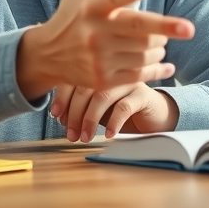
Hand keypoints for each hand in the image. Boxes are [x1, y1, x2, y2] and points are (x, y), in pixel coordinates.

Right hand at [16, 0, 194, 98]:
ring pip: (144, 51)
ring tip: (160, 39)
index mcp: (91, 6)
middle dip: (165, 28)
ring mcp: (100, 59)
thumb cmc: (71, 14)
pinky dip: (158, 68)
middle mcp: (95, 33)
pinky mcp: (105, 79)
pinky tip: (166, 63)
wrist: (47, 57)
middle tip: (189, 28)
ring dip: (160, 45)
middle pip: (137, 29)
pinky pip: (140, 74)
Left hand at [49, 82, 178, 141]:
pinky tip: (108, 135)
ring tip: (86, 137)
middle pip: (86, 87)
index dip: (62, 96)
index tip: (56, 114)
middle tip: (71, 134)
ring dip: (90, 119)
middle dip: (74, 113)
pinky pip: (124, 107)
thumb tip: (60, 116)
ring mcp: (128, 81)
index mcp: (98, 69)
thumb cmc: (121, 107)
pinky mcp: (143, 94)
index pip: (74, 77)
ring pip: (103, 96)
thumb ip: (80, 106)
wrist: (152, 112)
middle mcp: (112, 71)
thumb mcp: (98, 106)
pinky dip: (113, 122)